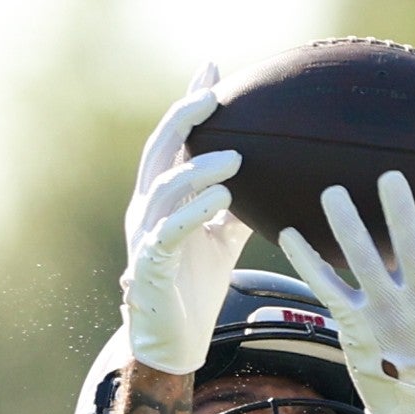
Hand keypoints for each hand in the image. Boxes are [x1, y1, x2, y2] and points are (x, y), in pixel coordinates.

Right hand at [120, 64, 252, 374]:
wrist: (176, 343)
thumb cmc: (195, 290)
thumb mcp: (221, 241)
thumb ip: (237, 210)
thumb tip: (270, 183)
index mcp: (161, 198)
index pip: (173, 140)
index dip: (189, 105)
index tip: (212, 70)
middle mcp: (146, 209)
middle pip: (159, 149)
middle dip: (184, 118)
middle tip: (213, 94)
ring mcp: (145, 236)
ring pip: (164, 187)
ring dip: (199, 169)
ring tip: (236, 158)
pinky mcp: (151, 266)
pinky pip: (170, 231)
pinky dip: (195, 211)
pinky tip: (223, 199)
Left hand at [279, 169, 414, 413]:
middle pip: (411, 248)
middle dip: (401, 213)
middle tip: (390, 176)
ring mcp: (385, 309)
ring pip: (363, 262)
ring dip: (346, 226)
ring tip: (333, 192)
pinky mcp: (354, 321)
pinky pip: (327, 286)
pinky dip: (307, 261)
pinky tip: (290, 234)